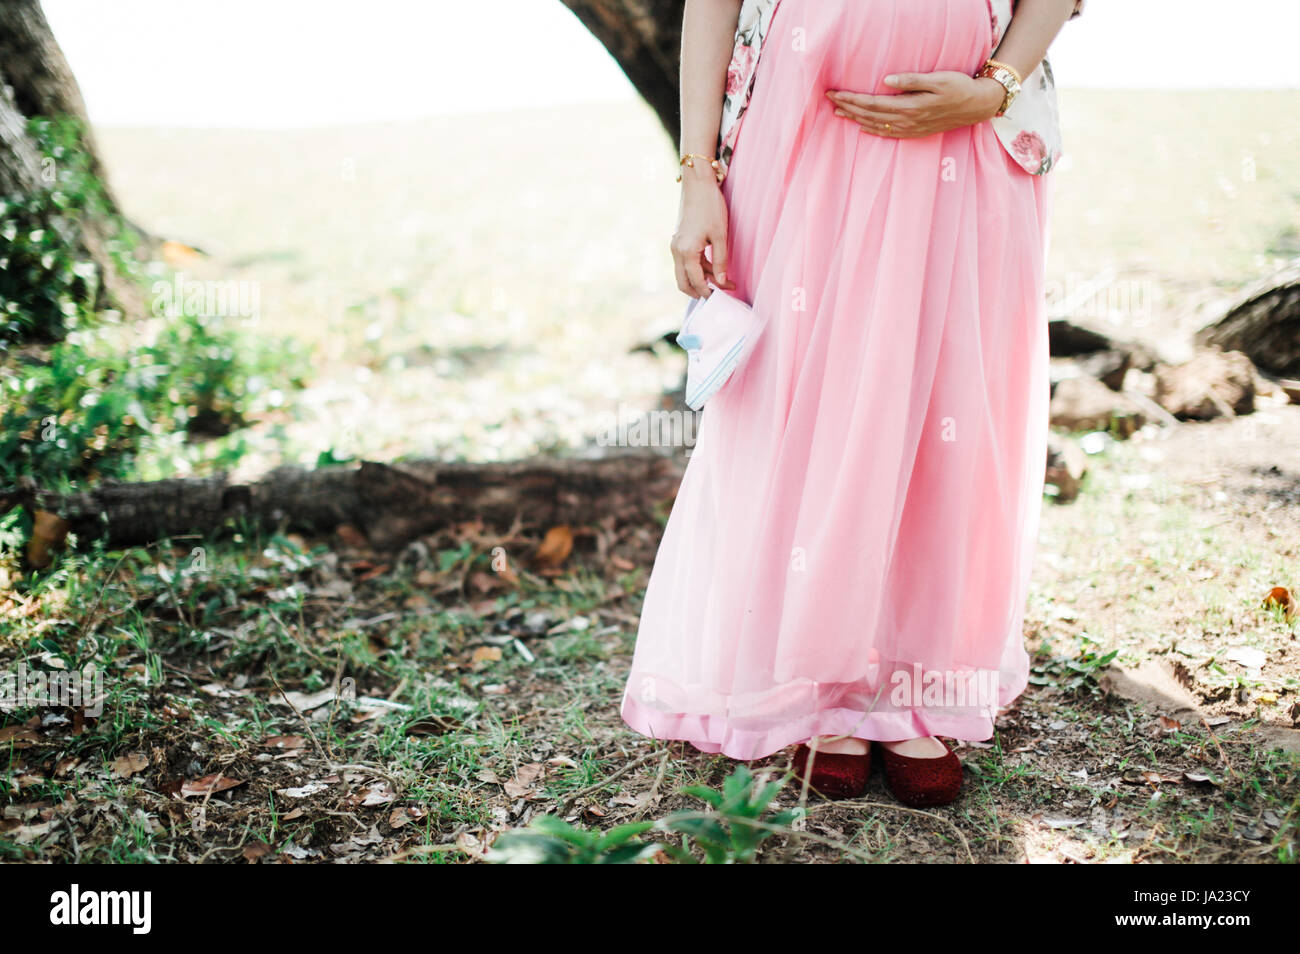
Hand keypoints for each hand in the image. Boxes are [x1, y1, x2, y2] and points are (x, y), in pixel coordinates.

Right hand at [670, 168, 735, 298]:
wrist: (698, 184)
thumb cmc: (710, 206)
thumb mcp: (720, 235)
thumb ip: (720, 261)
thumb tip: (721, 282)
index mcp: (686, 251)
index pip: (696, 281)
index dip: (709, 291)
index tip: (723, 295)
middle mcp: (676, 250)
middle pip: (683, 283)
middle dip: (699, 291)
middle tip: (717, 294)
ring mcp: (675, 245)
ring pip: (684, 273)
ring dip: (700, 279)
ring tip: (721, 279)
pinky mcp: (678, 240)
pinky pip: (685, 261)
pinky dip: (696, 268)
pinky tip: (712, 267)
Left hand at [825, 72, 1005, 138]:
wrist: (977, 106)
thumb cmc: (959, 87)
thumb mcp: (938, 79)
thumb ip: (911, 80)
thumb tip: (887, 80)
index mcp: (909, 106)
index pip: (871, 103)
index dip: (851, 98)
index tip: (834, 92)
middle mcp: (906, 121)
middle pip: (869, 115)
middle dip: (847, 107)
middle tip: (828, 99)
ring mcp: (910, 128)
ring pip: (875, 125)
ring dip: (855, 119)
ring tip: (838, 112)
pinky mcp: (915, 131)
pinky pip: (888, 133)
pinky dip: (872, 130)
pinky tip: (862, 128)